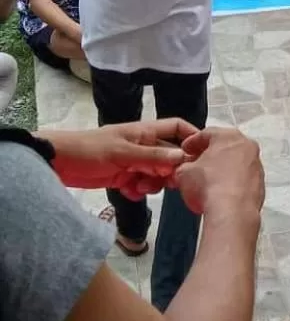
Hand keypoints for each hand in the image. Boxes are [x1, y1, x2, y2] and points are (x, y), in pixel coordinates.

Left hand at [42, 120, 197, 198]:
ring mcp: (134, 162)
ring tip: (140, 186)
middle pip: (170, 156)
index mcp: (146, 132)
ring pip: (157, 173)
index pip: (177, 128)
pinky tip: (128, 192)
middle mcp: (144, 146)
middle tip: (169, 183)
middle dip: (171, 170)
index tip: (200, 157)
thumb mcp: (123, 152)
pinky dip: (138, 191)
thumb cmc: (90, 150)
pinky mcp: (124, 177)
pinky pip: (141, 185)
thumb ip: (153, 155)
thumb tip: (183, 156)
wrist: (59, 163)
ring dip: (153, 183)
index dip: (191, 138)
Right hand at [173, 128, 263, 229]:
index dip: (192, 142)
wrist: (231, 212)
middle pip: (224, 147)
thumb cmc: (211, 187)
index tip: (187, 149)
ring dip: (222, 169)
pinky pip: (242, 179)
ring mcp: (256, 166)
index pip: (206, 134)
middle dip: (209, 155)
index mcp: (228, 136)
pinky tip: (220, 192)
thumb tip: (184, 170)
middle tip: (196, 164)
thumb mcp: (184, 173)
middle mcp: (247, 147)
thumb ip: (183, 166)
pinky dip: (232, 183)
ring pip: (235, 163)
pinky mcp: (260, 184)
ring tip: (207, 181)